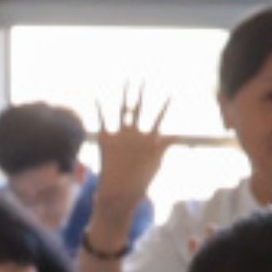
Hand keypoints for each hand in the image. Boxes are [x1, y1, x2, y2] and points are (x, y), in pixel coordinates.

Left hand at [92, 93, 172, 216]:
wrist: (119, 193)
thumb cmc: (140, 182)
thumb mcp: (156, 164)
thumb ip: (164, 147)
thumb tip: (175, 136)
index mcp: (149, 139)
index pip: (159, 117)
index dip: (166, 105)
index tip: (171, 92)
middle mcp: (135, 133)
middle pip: (138, 107)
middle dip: (140, 92)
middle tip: (141, 79)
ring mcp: (120, 135)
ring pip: (122, 109)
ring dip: (124, 94)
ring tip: (126, 81)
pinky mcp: (105, 140)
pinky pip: (102, 120)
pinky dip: (99, 107)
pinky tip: (97, 96)